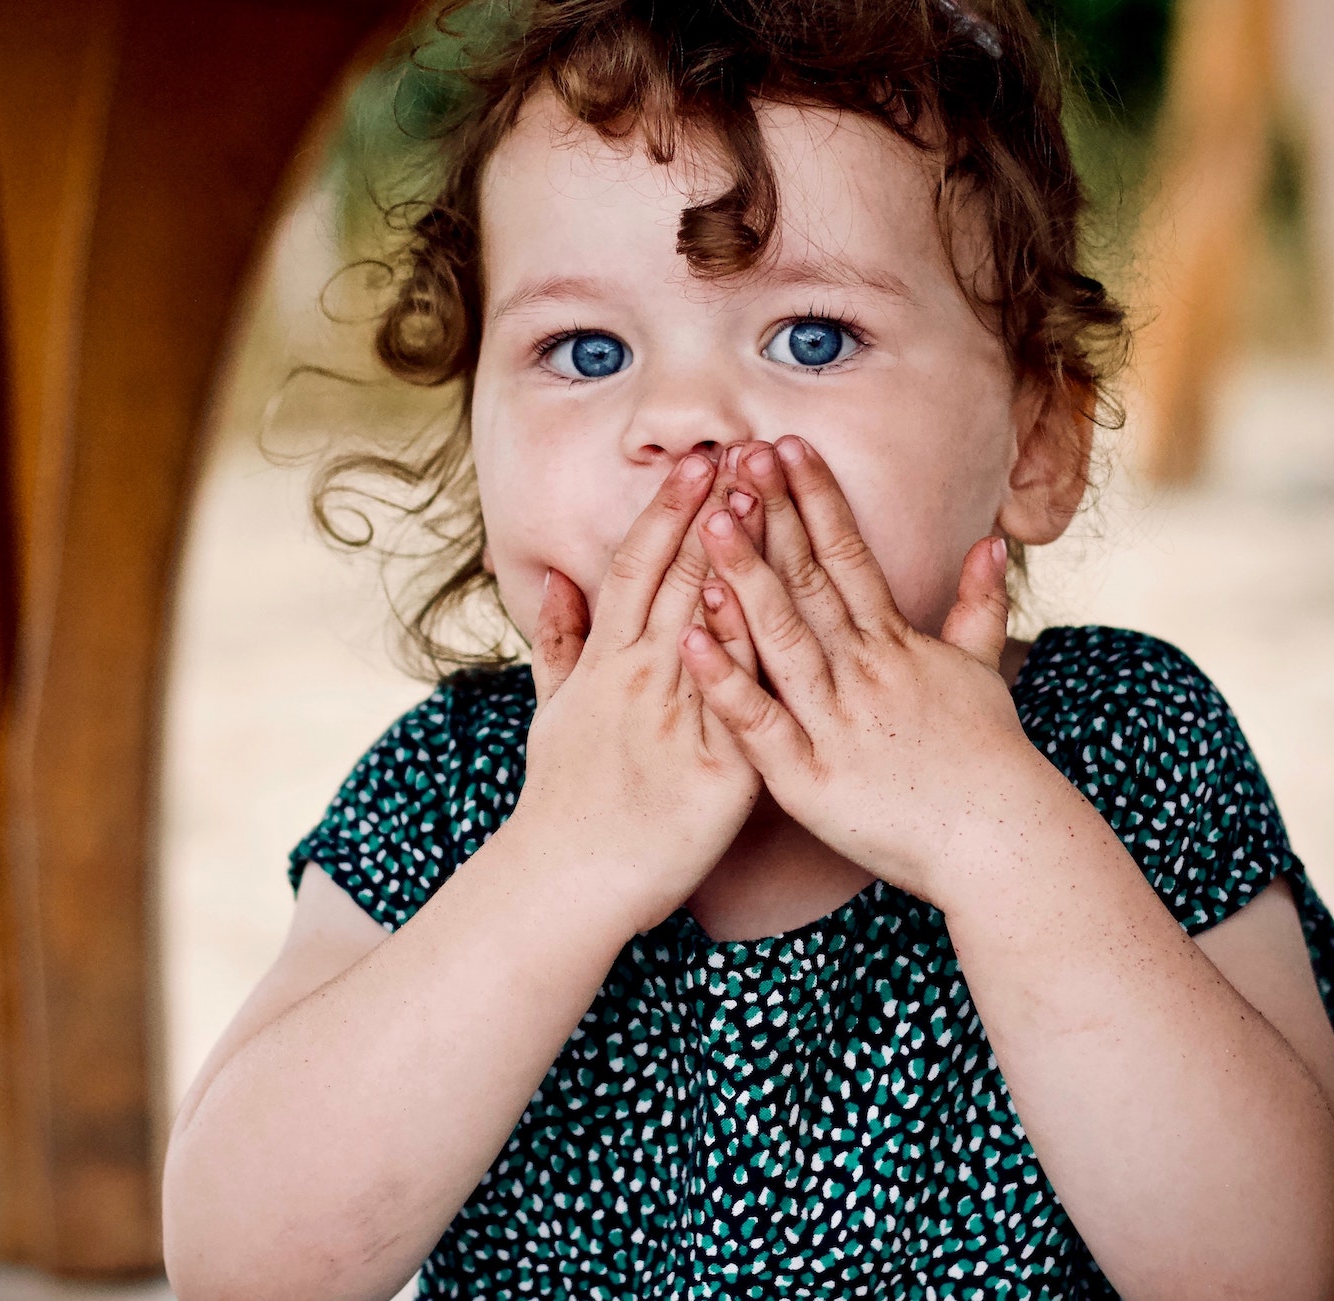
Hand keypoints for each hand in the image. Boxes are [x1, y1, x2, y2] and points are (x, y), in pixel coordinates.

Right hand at [511, 452, 762, 933]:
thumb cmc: (565, 798)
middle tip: (746, 452)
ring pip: (715, 623)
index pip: (638, 567)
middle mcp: (639, 678)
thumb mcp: (551, 711)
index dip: (666, 511)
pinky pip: (747, 705)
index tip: (696, 461)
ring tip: (769, 501)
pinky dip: (758, 655)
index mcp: (606, 662)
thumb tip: (553, 581)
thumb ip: (559, 642)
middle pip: (681, 579)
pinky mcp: (717, 770)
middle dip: (714, 512)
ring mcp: (677, 720)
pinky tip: (782, 609)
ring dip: (743, 559)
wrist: (569, 881)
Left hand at [677, 437, 1049, 900]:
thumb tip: (991, 540)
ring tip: (707, 522)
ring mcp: (834, 723)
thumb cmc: (987, 760)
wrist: (999, 843)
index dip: (815, 498)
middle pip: (809, 582)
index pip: (848, 555)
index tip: (785, 444)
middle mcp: (863, 673)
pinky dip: (725, 681)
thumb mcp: (983, 671)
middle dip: (771, 516)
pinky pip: (758, 723)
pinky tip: (690, 639)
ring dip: (742, 579)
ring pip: (780, 640)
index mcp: (895, 645)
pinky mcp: (808, 778)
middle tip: (735, 456)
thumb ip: (978, 604)